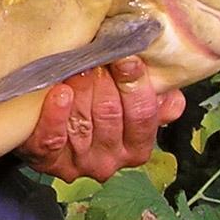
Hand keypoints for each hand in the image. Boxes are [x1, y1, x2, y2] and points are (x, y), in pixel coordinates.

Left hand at [18, 57, 184, 182]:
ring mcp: (78, 163)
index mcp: (137, 147)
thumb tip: (173, 95)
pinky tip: (59, 92)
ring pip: (83, 123)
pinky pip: (53, 139)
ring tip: (77, 67)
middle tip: (96, 58)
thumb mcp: (129, 106)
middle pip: (111, 115)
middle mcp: (111, 160)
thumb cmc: (93, 110)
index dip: (136, 85)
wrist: (47, 127)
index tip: (127, 56)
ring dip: (81, 91)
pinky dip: (56, 114)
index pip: (143, 116)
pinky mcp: (47, 161)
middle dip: (104, 82)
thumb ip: (154, 101)